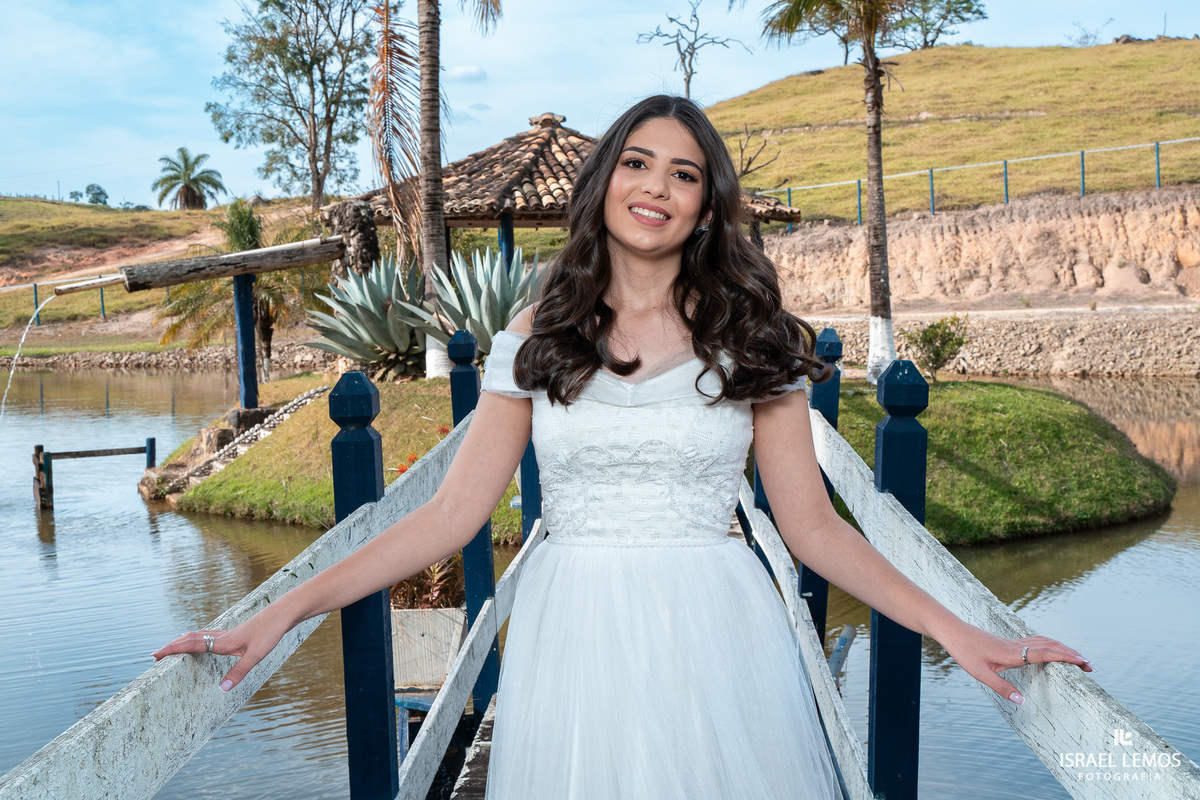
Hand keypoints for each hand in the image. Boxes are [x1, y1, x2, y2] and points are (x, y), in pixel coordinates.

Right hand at [152, 612, 286, 692]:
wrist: (282, 614)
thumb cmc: (270, 633)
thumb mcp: (256, 655)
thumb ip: (239, 672)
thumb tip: (221, 689)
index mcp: (223, 642)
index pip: (191, 645)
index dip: (172, 650)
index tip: (155, 655)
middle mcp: (221, 636)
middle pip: (190, 639)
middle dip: (172, 647)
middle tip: (154, 656)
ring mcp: (227, 633)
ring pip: (198, 635)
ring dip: (182, 642)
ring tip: (170, 649)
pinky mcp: (234, 633)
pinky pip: (208, 635)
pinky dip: (196, 639)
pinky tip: (200, 643)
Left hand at [940, 625, 1095, 705]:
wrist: (953, 631)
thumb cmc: (965, 653)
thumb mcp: (981, 674)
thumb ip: (1002, 688)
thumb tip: (1022, 702)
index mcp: (1013, 653)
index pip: (1046, 653)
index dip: (1067, 657)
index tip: (1085, 662)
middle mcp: (1018, 645)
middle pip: (1051, 646)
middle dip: (1072, 654)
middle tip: (1091, 666)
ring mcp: (1015, 642)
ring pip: (1046, 641)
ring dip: (1064, 648)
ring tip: (1079, 659)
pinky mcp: (1011, 641)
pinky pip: (1037, 641)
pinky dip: (1052, 645)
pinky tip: (1054, 650)